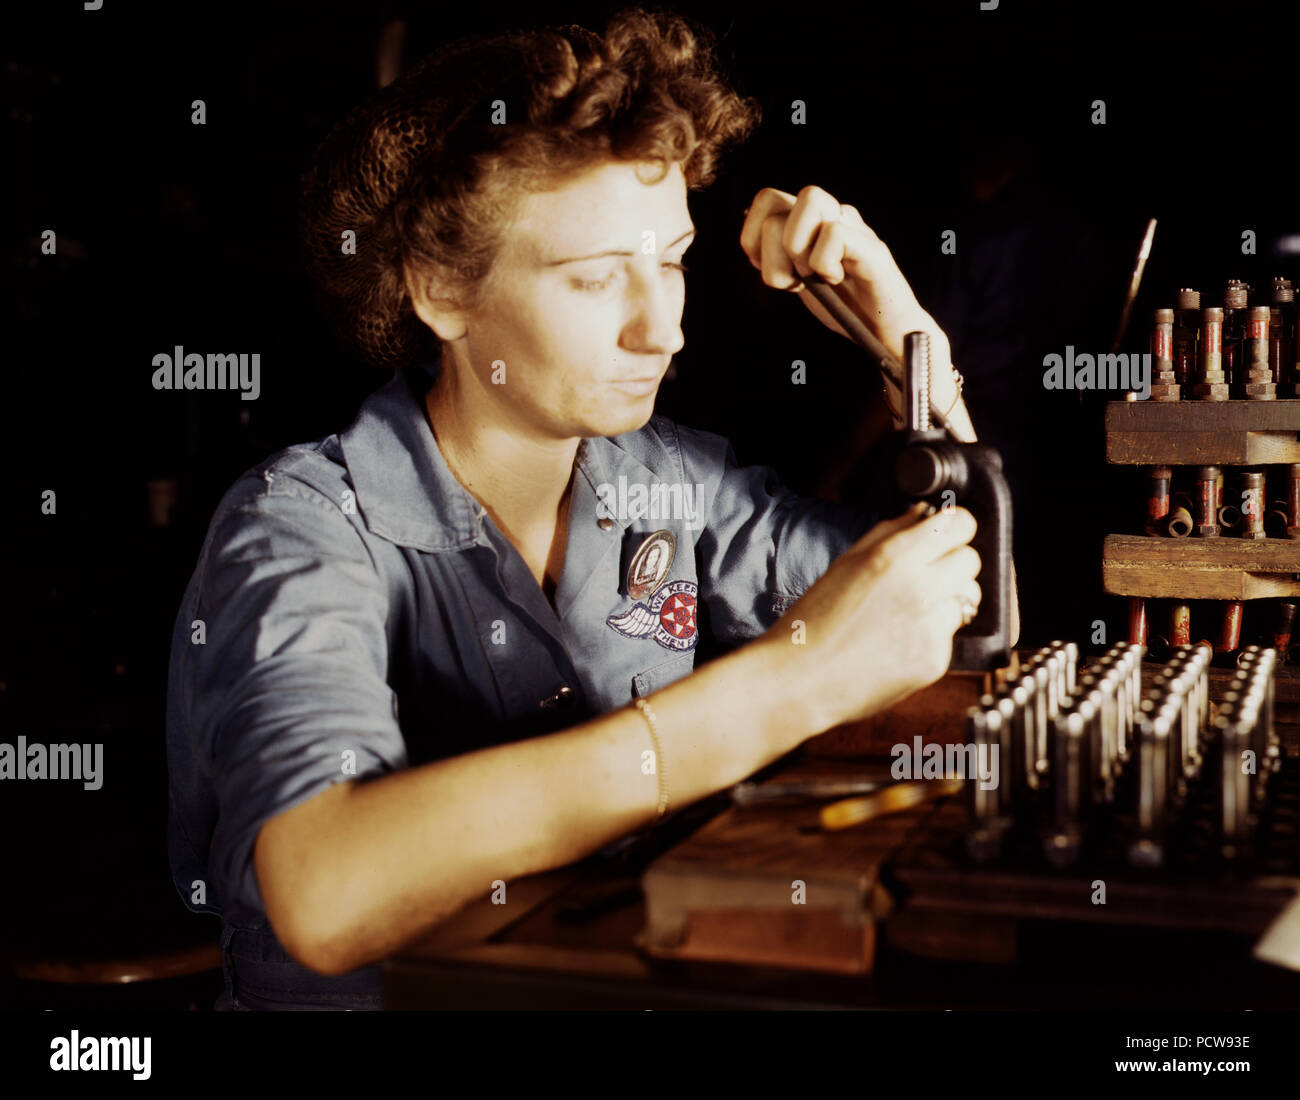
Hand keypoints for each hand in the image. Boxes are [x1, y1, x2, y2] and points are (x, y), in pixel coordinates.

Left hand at [739, 185, 971, 440]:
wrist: (884, 336)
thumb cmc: (845, 308)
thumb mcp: (799, 281)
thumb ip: (778, 259)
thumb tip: (751, 243)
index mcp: (811, 221)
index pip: (765, 199)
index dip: (752, 238)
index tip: (769, 271)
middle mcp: (831, 213)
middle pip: (773, 198)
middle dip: (769, 249)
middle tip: (793, 280)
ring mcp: (853, 226)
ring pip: (809, 200)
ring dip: (798, 250)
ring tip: (816, 277)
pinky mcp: (872, 247)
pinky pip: (833, 233)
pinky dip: (824, 264)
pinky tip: (836, 281)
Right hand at [755, 502, 981, 730]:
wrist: (800, 679)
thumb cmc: (813, 622)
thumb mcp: (845, 563)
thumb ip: (890, 532)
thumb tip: (922, 515)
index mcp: (894, 557)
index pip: (960, 524)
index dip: (954, 528)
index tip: (946, 535)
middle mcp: (920, 588)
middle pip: (971, 560)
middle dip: (953, 563)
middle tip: (925, 575)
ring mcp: (932, 626)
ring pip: (968, 598)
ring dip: (948, 599)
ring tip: (910, 611)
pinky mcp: (936, 659)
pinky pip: (951, 635)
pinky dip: (933, 635)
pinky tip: (900, 641)